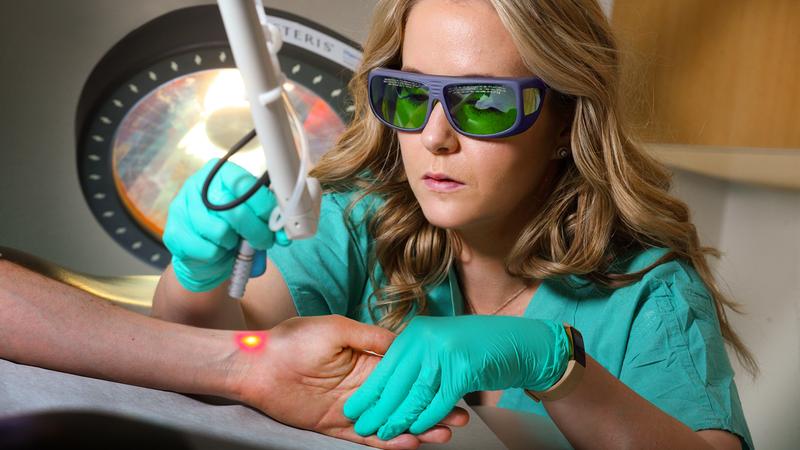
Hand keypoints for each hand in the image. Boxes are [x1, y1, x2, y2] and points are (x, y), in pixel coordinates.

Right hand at [162, 159, 275, 291]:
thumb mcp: (252, 219)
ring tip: (233, 243)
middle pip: (234, 208)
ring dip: (234, 243)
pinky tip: (217, 251)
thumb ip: (267, 221)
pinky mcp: (173, 232)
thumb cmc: (231, 231)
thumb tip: (285, 234)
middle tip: (264, 241)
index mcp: (219, 173)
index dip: (263, 204)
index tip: (276, 221)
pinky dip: (218, 256)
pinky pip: (207, 249)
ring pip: (220, 231)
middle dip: (256, 230)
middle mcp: (197, 185)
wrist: (203, 257)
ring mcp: (181, 207)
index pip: (244, 183)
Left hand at [228, 315, 469, 448]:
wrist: (258, 364)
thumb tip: (402, 342)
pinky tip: (410, 443)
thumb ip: (370, 336)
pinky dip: (388, 443)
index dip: (428, 380)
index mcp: (366, 360)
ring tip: (443, 432)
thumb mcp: (337, 328)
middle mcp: (362, 386)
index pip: (404, 373)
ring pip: (390, 421)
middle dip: (432, 407)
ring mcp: (351, 408)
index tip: (453, 384)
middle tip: (460, 415)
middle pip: (404, 400)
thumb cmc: (294, 340)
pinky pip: (365, 439)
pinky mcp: (334, 427)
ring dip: (417, 428)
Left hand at [343, 315, 569, 439]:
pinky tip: (416, 430)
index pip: (386, 366)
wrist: (520, 341)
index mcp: (415, 333)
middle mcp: (426, 339)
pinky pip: (440, 400)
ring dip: (399, 418)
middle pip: (396, 382)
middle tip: (362, 426)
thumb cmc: (476, 345)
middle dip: (378, 408)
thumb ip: (413, 356)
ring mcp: (445, 352)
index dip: (370, 391)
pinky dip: (427, 417)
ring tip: (384, 434)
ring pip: (416, 394)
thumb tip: (384, 380)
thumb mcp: (437, 342)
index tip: (353, 409)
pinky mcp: (464, 368)